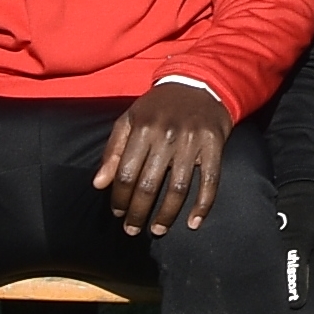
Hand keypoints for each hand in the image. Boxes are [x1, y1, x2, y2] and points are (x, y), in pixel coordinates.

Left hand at [99, 81, 232, 232]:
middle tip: (132, 230)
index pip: (125, 173)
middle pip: (149, 185)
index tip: (117, 213)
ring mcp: (192, 141)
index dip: (119, 198)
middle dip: (138, 213)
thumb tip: (99, 184)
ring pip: (178, 188)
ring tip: (157, 230)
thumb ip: (112, 150)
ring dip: (166, 215)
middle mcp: (166, 135)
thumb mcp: (130, 120)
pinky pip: (210, 181)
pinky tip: (193, 223)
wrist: (199, 83)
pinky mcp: (214, 145)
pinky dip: (202, 206)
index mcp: (143, 128)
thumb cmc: (159, 106)